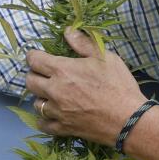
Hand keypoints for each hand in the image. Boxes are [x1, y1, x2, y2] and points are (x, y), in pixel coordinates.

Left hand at [25, 29, 142, 143]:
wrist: (128, 119)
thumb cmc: (118, 85)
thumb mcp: (105, 57)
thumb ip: (83, 44)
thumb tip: (67, 31)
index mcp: (62, 70)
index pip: (35, 60)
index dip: (34, 56)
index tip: (39, 56)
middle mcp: (54, 91)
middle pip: (30, 81)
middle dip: (34, 74)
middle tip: (44, 74)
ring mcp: (58, 111)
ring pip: (35, 103)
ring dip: (41, 97)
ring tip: (50, 95)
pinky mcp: (64, 128)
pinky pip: (44, 124)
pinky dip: (44, 119)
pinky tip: (51, 115)